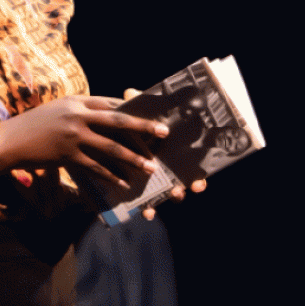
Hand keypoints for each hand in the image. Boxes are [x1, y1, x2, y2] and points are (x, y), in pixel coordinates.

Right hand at [0, 95, 168, 189]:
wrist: (9, 140)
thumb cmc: (35, 124)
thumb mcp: (59, 109)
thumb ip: (81, 110)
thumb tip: (105, 116)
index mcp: (78, 101)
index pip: (112, 103)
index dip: (133, 109)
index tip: (152, 113)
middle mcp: (78, 115)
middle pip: (118, 121)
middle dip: (144, 127)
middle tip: (164, 133)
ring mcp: (73, 136)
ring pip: (111, 147)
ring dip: (133, 158)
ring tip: (150, 167)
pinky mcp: (68, 156)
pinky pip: (95, 167)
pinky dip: (111, 176)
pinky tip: (124, 183)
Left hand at [122, 89, 206, 220]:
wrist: (106, 135)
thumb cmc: (127, 125)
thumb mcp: (132, 114)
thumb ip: (135, 105)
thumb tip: (131, 92)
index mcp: (169, 152)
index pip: (188, 166)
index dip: (197, 176)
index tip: (199, 183)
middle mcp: (164, 168)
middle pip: (180, 184)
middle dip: (182, 190)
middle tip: (183, 191)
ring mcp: (151, 180)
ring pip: (163, 195)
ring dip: (164, 200)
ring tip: (161, 202)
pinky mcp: (134, 187)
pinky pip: (142, 203)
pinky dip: (145, 209)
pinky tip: (143, 213)